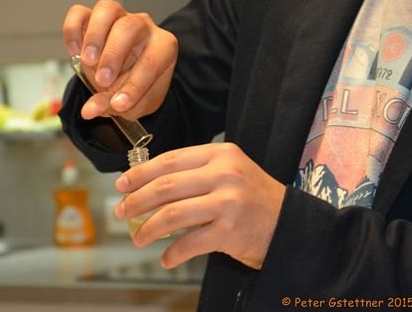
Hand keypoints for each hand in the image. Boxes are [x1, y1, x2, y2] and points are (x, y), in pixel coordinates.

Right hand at [62, 0, 177, 119]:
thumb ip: (111, 105)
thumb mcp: (132, 104)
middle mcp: (143, 26)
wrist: (127, 79)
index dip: (134, 86)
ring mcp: (118, 17)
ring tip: (87, 61)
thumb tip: (88, 110)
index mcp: (163, 46)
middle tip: (102, 81)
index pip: (151, 61)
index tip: (118, 105)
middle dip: (113, 55)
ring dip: (94, 36)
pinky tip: (73, 52)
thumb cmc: (135, 88)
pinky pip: (80, 13)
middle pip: (129, 26)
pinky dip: (72, 30)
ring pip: (107, 9)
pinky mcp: (93, 19)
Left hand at [114, 143, 286, 269]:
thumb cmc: (252, 198)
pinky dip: (172, 253)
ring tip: (138, 238)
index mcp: (221, 154)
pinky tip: (166, 258)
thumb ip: (194, 174)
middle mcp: (225, 174)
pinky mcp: (231, 231)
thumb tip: (146, 187)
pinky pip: (189, 243)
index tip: (122, 185)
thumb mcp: (228, 173)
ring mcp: (229, 202)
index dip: (140, 173)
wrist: (289, 224)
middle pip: (166, 186)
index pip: (170, 160)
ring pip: (172, 214)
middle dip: (136, 201)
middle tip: (121, 212)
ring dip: (148, 229)